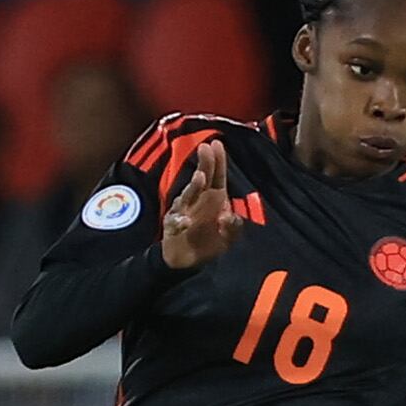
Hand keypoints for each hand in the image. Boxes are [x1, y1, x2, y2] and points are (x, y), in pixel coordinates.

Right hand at [159, 138, 239, 271]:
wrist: (187, 261)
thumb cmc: (209, 243)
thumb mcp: (227, 238)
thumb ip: (233, 227)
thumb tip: (229, 216)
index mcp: (214, 199)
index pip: (217, 176)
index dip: (217, 161)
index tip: (216, 144)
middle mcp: (199, 200)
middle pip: (202, 179)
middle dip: (205, 164)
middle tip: (205, 148)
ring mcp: (184, 210)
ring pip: (187, 196)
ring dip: (193, 187)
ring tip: (200, 177)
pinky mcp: (173, 225)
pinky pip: (176, 221)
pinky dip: (180, 221)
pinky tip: (186, 223)